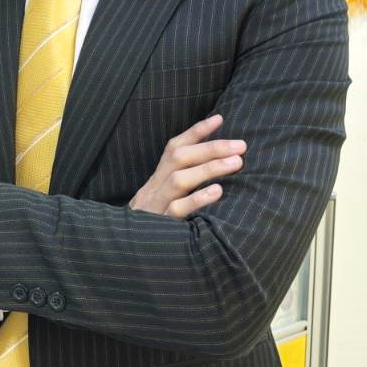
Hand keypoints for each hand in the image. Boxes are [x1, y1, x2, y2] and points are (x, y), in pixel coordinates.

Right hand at [129, 114, 244, 218]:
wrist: (126, 248)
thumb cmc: (154, 220)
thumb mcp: (164, 196)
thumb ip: (184, 179)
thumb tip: (216, 162)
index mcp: (158, 177)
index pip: (175, 147)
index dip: (196, 132)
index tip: (219, 119)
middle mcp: (156, 186)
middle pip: (179, 158)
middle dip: (210, 148)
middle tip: (241, 145)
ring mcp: (157, 204)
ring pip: (180, 180)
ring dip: (209, 168)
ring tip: (237, 162)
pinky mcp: (160, 224)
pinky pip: (178, 210)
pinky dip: (197, 199)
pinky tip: (217, 192)